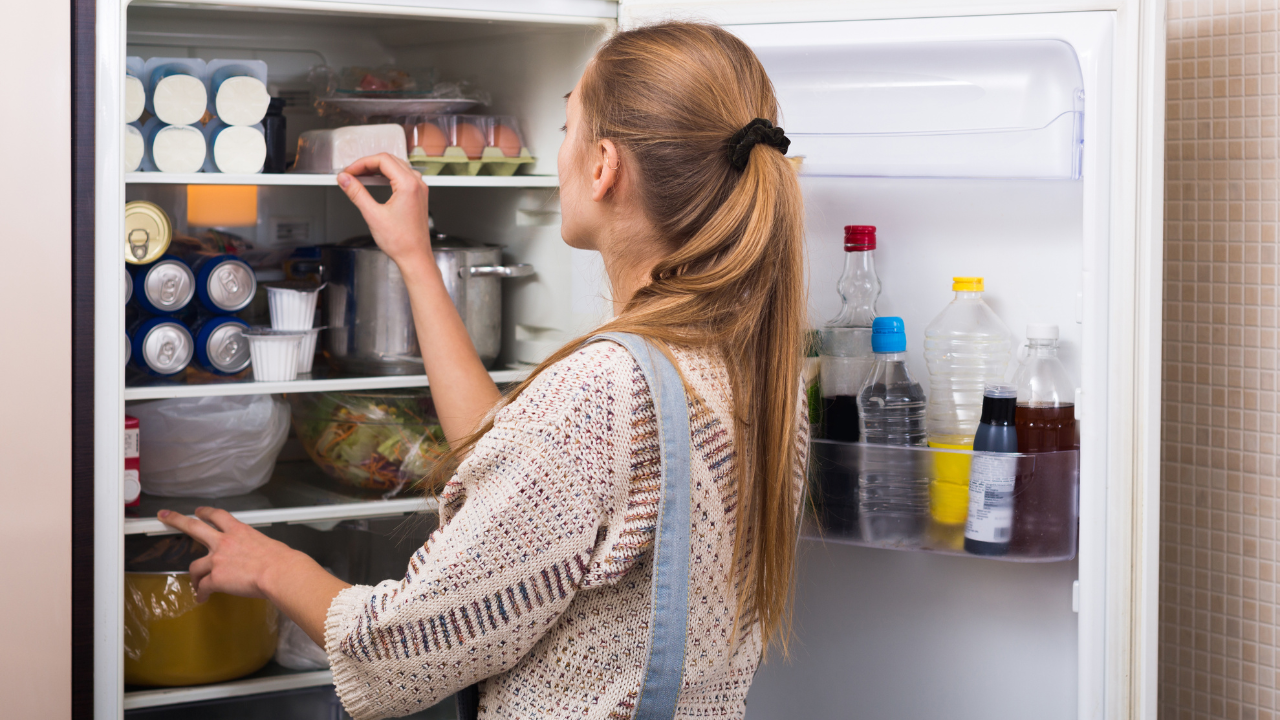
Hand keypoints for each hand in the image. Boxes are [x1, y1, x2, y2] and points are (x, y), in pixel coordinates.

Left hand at [157, 507, 307, 602]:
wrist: (279, 572)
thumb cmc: (282, 561)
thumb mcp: (268, 544)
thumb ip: (255, 547)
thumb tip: (258, 557)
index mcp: (239, 531)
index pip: (218, 516)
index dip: (206, 512)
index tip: (198, 512)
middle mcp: (224, 542)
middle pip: (194, 527)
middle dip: (176, 520)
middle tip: (165, 516)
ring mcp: (217, 560)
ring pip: (194, 566)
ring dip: (194, 576)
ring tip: (196, 584)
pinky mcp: (216, 578)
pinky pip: (203, 587)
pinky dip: (201, 594)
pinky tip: (203, 598)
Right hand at [337, 153, 434, 268]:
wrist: (415, 257)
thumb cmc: (401, 242)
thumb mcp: (373, 215)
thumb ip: (356, 193)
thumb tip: (345, 180)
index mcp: (408, 185)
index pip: (382, 160)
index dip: (362, 163)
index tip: (349, 171)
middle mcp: (417, 184)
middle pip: (390, 161)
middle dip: (368, 164)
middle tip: (352, 174)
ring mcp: (419, 190)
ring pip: (397, 167)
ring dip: (378, 169)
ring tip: (361, 177)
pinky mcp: (418, 197)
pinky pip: (403, 177)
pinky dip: (387, 177)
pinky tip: (376, 183)